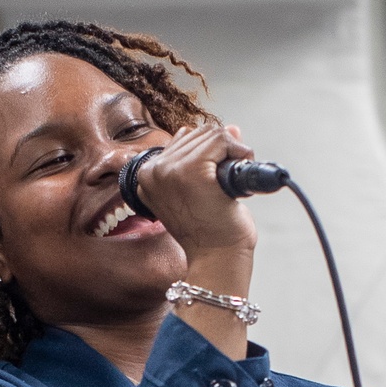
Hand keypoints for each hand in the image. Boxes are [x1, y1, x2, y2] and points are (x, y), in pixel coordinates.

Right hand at [136, 123, 256, 265]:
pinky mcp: (192, 171)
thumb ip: (209, 157)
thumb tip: (233, 128)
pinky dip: (238, 152)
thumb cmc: (210, 231)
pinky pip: (221, 140)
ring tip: (228, 184)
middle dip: (220, 152)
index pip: (183, 139)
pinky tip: (236, 178)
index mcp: (147, 175)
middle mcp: (153, 170)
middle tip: (225, 183)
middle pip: (197, 132)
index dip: (208, 154)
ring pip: (211, 134)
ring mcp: (170, 170)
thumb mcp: (201, 189)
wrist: (217, 258)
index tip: (213, 180)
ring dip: (231, 153)